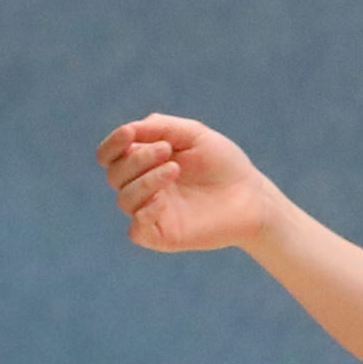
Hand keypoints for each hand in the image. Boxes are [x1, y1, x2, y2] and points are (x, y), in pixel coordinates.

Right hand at [98, 115, 281, 253]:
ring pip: (124, 199)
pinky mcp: (162, 236)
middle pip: (114, 175)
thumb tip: (127, 130)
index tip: (128, 134)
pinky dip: (144, 212)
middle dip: (136, 159)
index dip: (112, 145)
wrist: (252, 196)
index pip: (110, 156)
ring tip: (175, 170)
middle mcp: (143, 188)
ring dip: (145, 181)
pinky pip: (136, 229)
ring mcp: (151, 212)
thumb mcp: (193, 134)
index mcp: (145, 163)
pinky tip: (163, 201)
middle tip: (167, 151)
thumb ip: (160, 127)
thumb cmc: (224, 164)